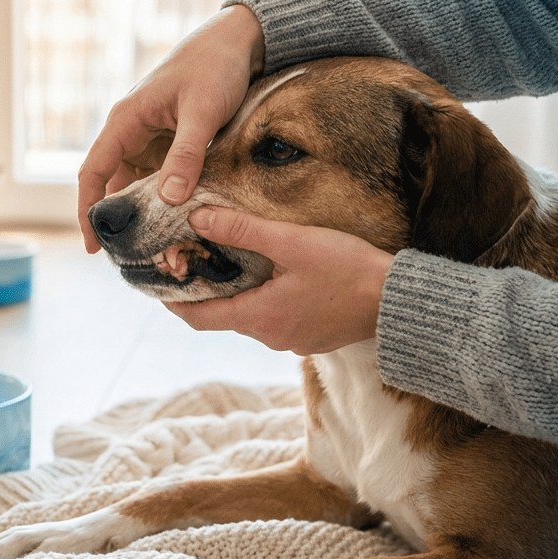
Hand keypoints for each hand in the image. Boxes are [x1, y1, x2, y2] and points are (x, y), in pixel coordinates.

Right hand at [77, 5, 264, 252]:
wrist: (237, 40)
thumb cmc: (215, 67)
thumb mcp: (202, 112)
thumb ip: (186, 156)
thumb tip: (169, 200)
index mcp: (126, 121)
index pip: (94, 172)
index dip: (89, 211)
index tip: (94, 246)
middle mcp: (132, 131)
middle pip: (114, 184)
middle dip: (119, 219)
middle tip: (130, 257)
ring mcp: (152, 137)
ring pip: (140, 183)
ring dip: (145, 211)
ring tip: (155, 246)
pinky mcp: (172, 141)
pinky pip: (162, 176)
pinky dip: (166, 198)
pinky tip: (178, 220)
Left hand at [165, 207, 393, 354]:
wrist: (399, 303)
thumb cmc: (349, 269)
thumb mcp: (291, 242)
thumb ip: (242, 229)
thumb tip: (197, 216)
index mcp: (259, 317)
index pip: (199, 318)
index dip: (174, 302)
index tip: (158, 285)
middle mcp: (271, 337)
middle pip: (225, 316)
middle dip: (208, 291)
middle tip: (195, 262)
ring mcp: (294, 342)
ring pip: (254, 317)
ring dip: (240, 294)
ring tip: (233, 262)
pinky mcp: (314, 337)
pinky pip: (279, 320)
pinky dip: (266, 300)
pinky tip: (276, 276)